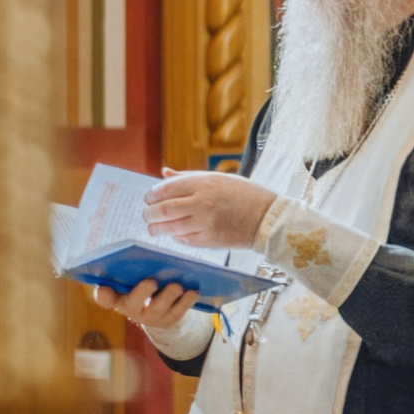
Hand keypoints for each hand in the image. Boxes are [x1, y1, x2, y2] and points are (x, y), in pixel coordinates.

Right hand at [92, 279, 199, 331]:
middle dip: (141, 293)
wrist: (161, 306)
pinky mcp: (167, 321)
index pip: (105, 298)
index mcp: (118, 296)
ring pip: (157, 310)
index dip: (103, 295)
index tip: (104, 287)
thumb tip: (144, 253)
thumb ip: (134, 269)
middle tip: (151, 281)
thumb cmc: (143, 283)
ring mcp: (149, 317)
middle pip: (133, 304)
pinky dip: (186, 302)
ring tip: (177, 285)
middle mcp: (131, 309)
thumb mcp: (135, 276)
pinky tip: (193, 292)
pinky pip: (177, 313)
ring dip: (168, 297)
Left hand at [143, 169, 277, 249]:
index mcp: (204, 183)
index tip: (148, 199)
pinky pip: (183, 239)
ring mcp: (205, 222)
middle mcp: (202, 202)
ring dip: (156, 228)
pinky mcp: (209, 239)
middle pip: (163, 209)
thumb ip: (188, 177)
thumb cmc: (244, 194)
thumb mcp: (217, 178)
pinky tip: (173, 233)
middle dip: (149, 213)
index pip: (165, 189)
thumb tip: (164, 173)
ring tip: (153, 228)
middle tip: (146, 215)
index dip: (151, 195)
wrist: (267, 217)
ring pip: (169, 227)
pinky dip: (174, 236)